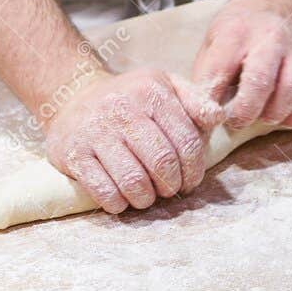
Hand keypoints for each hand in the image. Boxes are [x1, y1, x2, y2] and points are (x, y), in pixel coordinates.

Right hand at [44, 68, 221, 213]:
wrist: (72, 97)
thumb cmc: (130, 99)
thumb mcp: (165, 87)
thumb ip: (195, 101)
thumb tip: (218, 118)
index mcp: (151, 91)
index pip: (187, 141)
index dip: (194, 170)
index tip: (190, 181)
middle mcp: (122, 108)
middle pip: (162, 163)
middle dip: (172, 186)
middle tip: (169, 191)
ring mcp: (96, 131)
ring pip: (133, 181)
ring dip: (145, 198)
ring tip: (146, 197)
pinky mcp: (74, 153)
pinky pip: (103, 190)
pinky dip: (118, 203)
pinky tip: (121, 199)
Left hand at [192, 0, 291, 128]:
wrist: (274, 6)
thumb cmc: (237, 32)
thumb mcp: (213, 43)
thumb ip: (206, 76)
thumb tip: (203, 116)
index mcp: (236, 33)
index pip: (220, 71)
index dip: (211, 102)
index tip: (209, 118)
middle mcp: (269, 39)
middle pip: (260, 82)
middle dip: (245, 112)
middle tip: (236, 122)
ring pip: (290, 93)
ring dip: (272, 115)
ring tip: (260, 117)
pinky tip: (281, 116)